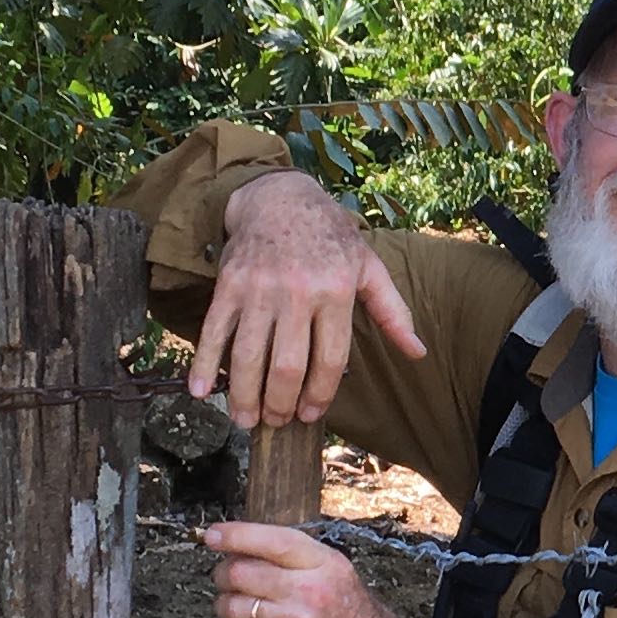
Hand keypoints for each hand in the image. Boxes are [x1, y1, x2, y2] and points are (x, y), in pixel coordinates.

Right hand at [190, 172, 424, 429]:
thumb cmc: (330, 237)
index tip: (310, 415)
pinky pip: (214, 329)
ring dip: (244, 396)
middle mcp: (298, 291)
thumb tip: (417, 352)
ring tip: (245, 421)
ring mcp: (260, 288)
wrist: (280, 197)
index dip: (319, 395)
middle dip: (280, 403)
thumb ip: (392, 311)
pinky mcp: (229, 283)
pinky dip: (204, 363)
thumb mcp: (368, 266)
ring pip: (249, 355)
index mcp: (336, 291)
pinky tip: (199, 391)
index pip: (328, 359)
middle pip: (287, 366)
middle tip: (277, 421)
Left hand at [208, 521, 400, 617]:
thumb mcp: (342, 578)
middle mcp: (310, 589)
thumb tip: (254, 550)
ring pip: (234, 607)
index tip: (213, 535)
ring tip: (234, 612)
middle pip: (242, 572)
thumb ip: (305, 562)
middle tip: (226, 581)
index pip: (272, 540)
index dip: (235, 535)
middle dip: (224, 576)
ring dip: (225, 609)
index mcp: (326, 564)